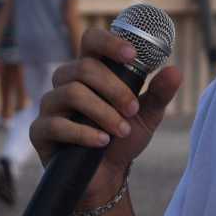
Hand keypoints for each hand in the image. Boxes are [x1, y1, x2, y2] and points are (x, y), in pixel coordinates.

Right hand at [28, 26, 182, 202]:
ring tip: (121, 131)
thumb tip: (175, 71)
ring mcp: (50, 105)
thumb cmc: (122, 138)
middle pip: (83, 68)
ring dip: (102, 112)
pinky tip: (102, 142)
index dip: (109, 42)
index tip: (132, 55)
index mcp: (90, 71)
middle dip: (114, 89)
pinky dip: (84, 133)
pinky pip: (56, 124)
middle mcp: (66, 82)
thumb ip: (159, 94)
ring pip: (71, 93)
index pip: (91, 40)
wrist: (107, 175)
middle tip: (132, 110)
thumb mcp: (147, 115)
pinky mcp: (40, 131)